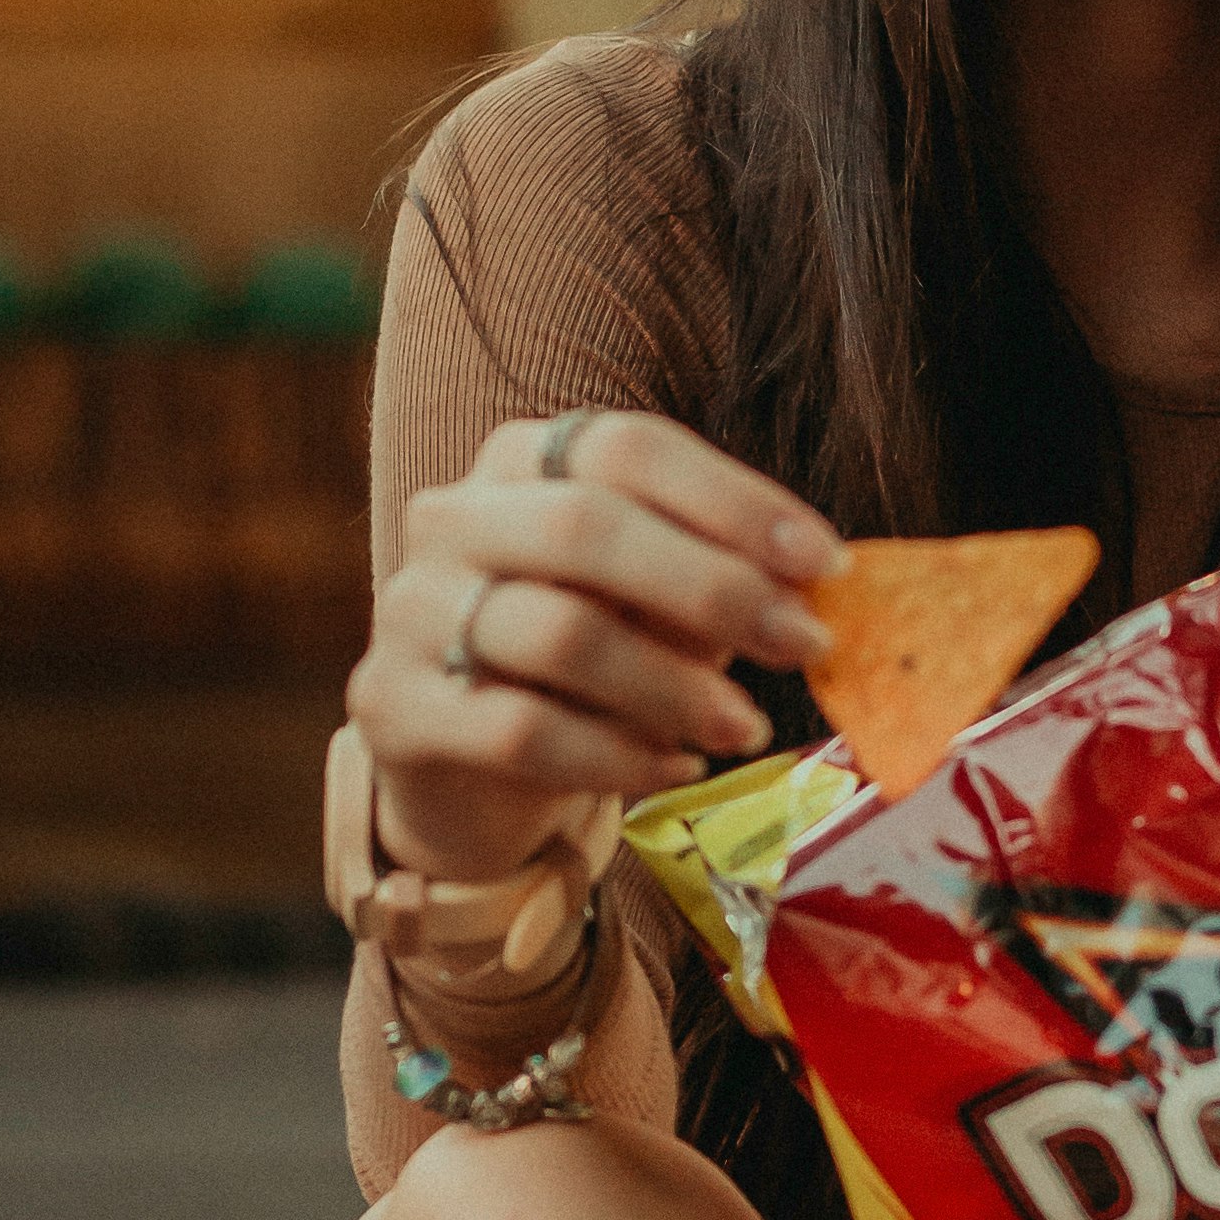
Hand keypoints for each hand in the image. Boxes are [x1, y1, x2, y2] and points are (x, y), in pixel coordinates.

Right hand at [348, 411, 842, 890]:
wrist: (468, 772)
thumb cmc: (586, 666)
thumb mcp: (654, 607)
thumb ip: (714, 581)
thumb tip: (811, 589)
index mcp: (521, 461)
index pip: (627, 447)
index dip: (733, 499)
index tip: (825, 563)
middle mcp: (452, 518)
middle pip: (585, 527)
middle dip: (713, 586)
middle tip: (804, 644)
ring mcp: (411, 612)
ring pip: (557, 633)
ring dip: (673, 685)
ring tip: (745, 728)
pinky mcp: (395, 708)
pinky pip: (519, 730)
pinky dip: (616, 754)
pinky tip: (674, 769)